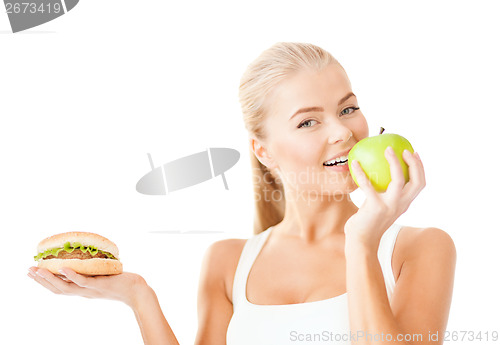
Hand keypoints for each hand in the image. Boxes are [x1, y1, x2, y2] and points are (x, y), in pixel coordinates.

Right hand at [27, 266, 148, 308]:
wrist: (136, 291)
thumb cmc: (121, 281)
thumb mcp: (102, 275)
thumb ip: (91, 270)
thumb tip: (83, 256)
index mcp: (82, 289)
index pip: (58, 287)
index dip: (44, 281)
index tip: (32, 272)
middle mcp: (83, 292)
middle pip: (57, 289)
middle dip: (41, 281)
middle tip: (28, 271)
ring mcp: (91, 290)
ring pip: (66, 287)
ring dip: (51, 279)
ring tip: (38, 270)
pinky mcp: (100, 285)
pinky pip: (84, 281)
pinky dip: (72, 275)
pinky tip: (64, 268)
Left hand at [345, 146, 425, 248]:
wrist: (361, 242)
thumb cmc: (367, 222)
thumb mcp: (380, 206)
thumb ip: (382, 194)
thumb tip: (375, 173)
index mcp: (404, 204)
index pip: (420, 184)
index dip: (420, 168)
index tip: (414, 152)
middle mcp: (401, 205)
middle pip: (417, 181)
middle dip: (414, 163)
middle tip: (404, 149)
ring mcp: (390, 206)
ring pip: (399, 180)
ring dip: (394, 162)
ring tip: (387, 150)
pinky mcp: (375, 207)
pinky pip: (368, 185)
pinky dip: (361, 172)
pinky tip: (354, 162)